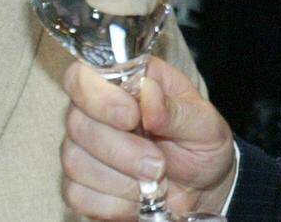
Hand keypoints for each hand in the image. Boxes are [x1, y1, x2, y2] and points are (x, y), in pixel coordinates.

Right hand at [61, 58, 235, 220]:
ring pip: (76, 161)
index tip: (131, 117)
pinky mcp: (78, 185)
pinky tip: (138, 199)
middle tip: (159, 163)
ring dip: (122, 180)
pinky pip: (79, 195)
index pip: (83, 76)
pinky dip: (115, 204)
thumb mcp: (204, 125)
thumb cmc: (200, 147)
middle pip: (78, 123)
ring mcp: (82, 148)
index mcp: (126, 83)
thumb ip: (177, 110)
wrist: (201, 191)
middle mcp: (95, 111)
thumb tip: (149, 94)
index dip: (100, 97)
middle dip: (122, 150)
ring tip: (155, 181)